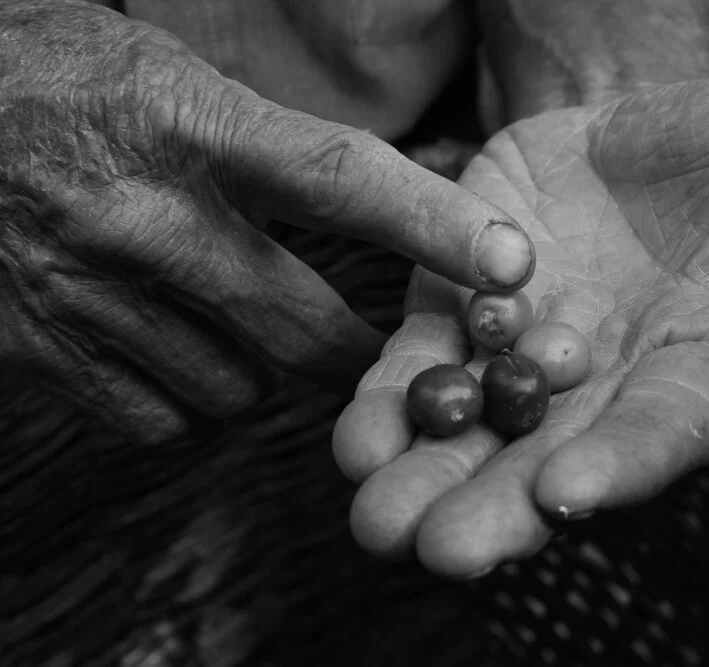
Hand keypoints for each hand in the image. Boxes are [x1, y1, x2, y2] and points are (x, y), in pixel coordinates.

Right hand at [0, 1, 533, 444]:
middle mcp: (140, 214)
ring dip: (256, 368)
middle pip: (299, 325)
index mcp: (187, 123)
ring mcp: (82, 287)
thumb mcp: (167, 74)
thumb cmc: (54, 75)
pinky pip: (159, 418)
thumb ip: (263, 139)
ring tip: (230, 325)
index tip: (511, 264)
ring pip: (233, 385)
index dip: (432, 225)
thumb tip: (364, 201)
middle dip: (353, 353)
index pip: (338, 178)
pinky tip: (175, 353)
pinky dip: (187, 400)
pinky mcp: (34, 345)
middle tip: (376, 354)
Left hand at [333, 79, 708, 577]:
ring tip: (379, 523)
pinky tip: (354, 440)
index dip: (627, 459)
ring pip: (477, 439)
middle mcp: (610, 387)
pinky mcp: (455, 323)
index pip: (668, 426)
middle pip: (558, 462)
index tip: (572, 491)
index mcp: (699, 363)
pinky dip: (387, 409)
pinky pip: (419, 377)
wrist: (630, 143)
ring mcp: (526, 365)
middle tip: (445, 550)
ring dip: (426, 481)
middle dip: (503, 507)